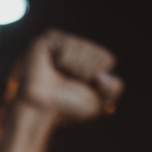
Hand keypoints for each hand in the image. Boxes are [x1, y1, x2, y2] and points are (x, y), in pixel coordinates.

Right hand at [9, 29, 123, 124]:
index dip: (97, 81)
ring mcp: (61, 41)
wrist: (38, 111)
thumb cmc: (64, 107)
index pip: (107, 61)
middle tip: (65, 85)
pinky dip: (62, 64)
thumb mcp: (97, 102)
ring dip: (71, 71)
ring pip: (83, 52)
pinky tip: (49, 68)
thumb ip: (113, 90)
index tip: (80, 89)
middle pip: (97, 56)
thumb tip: (103, 76)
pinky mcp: (46, 40)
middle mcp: (76, 46)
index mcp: (89, 57)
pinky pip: (68, 49)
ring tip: (55, 77)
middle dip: (85, 76)